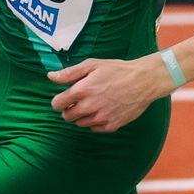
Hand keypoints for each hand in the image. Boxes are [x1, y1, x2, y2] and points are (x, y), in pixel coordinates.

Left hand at [47, 55, 166, 131]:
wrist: (143, 81)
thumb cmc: (117, 70)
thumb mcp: (92, 65)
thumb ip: (69, 73)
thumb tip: (50, 77)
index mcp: (82, 91)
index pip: (57, 104)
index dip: (58, 101)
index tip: (63, 98)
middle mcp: (89, 107)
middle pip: (67, 116)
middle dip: (69, 109)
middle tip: (78, 101)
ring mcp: (101, 118)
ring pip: (80, 123)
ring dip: (81, 116)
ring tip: (92, 104)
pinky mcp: (111, 125)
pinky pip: (94, 129)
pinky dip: (94, 122)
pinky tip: (101, 111)